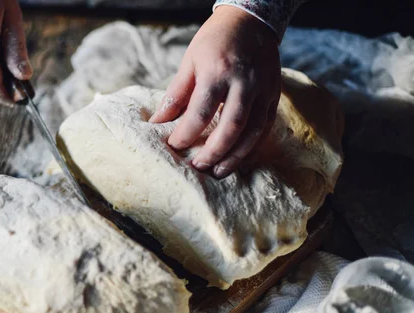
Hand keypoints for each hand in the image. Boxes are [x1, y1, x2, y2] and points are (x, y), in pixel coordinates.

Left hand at [150, 6, 280, 178]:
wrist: (251, 21)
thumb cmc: (214, 41)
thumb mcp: (189, 62)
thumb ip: (175, 94)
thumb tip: (157, 122)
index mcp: (217, 72)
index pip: (200, 112)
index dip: (186, 134)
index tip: (174, 146)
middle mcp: (243, 82)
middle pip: (231, 126)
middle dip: (214, 151)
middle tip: (198, 166)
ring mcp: (263, 89)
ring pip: (253, 131)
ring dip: (235, 156)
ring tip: (218, 172)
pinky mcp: (274, 95)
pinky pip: (265, 128)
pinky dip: (252, 147)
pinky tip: (238, 159)